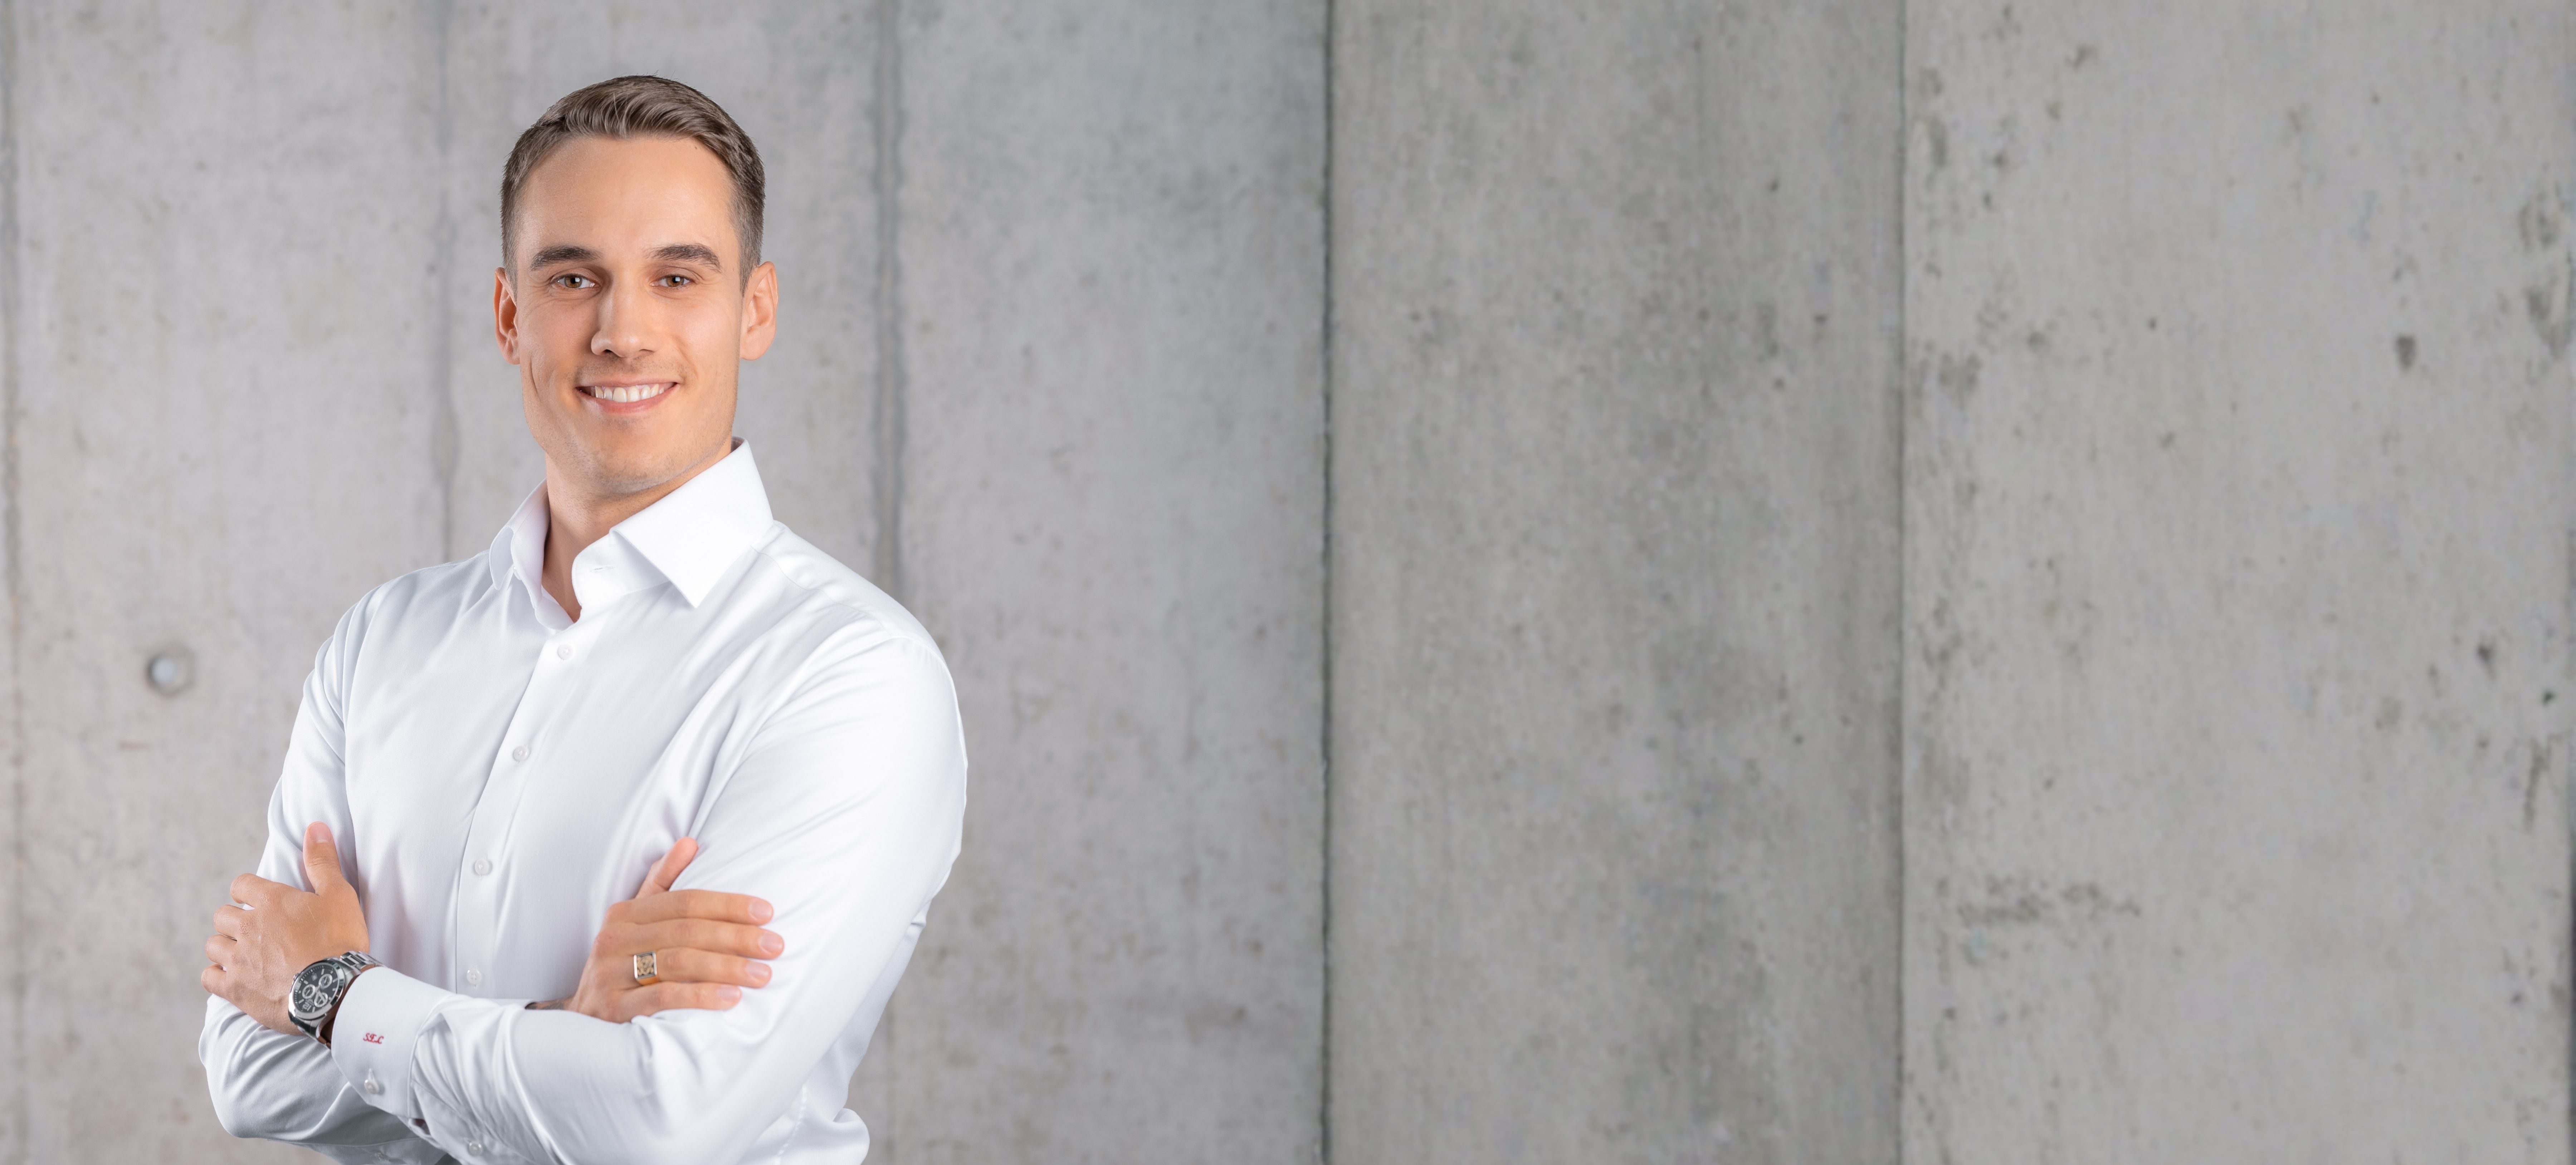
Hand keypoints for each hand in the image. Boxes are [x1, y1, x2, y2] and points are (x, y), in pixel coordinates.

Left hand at [204, 823, 371, 1034]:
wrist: (336, 989)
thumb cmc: (341, 940)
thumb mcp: (339, 894)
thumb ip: (322, 860)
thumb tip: (314, 825)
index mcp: (270, 901)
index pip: (240, 885)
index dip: (248, 892)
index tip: (260, 901)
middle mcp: (248, 927)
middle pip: (222, 916)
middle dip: (235, 920)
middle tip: (255, 930)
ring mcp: (238, 959)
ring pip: (213, 945)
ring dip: (225, 946)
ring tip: (244, 953)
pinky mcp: (235, 989)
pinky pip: (208, 978)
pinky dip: (216, 975)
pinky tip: (232, 977)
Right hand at [533, 838, 780, 1021]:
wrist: (582, 1023)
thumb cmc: (622, 968)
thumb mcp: (635, 924)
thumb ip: (661, 884)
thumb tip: (689, 843)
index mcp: (625, 914)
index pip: (684, 901)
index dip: (727, 904)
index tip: (767, 912)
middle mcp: (614, 940)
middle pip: (686, 931)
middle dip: (736, 937)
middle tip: (775, 946)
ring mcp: (610, 975)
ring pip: (677, 962)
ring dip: (726, 967)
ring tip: (763, 974)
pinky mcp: (613, 1009)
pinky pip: (662, 998)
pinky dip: (699, 996)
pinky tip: (731, 998)